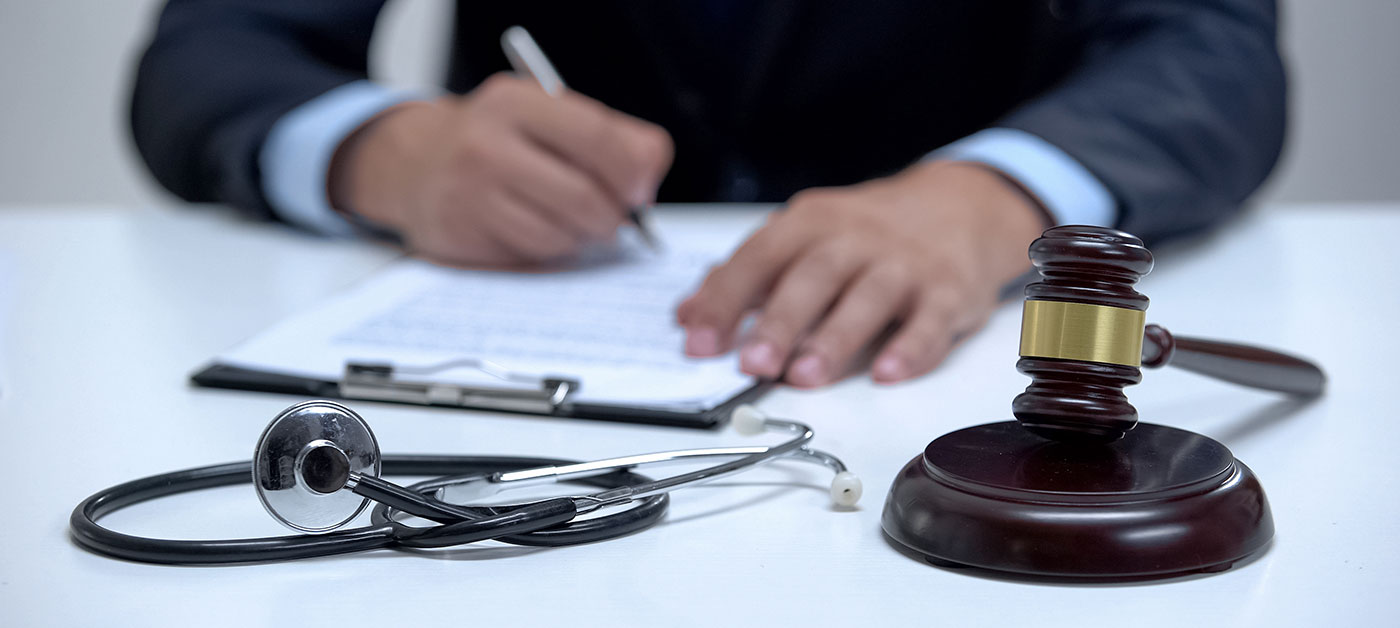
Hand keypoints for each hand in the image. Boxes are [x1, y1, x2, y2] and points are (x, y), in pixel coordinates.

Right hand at [329, 74, 673, 266]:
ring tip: (570, 220)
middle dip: (613, 216)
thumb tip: (648, 180)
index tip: (642, 190)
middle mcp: (488, 143)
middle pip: (585, 196)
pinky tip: (537, 231)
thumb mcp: (546, 116)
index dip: (632, 172)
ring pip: (561, 235)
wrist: (415, 164)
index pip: (598, 137)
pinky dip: (550, 251)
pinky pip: (533, 257)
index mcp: (518, 102)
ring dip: (581, 237)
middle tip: (613, 217)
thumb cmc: (497, 141)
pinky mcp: (463, 236)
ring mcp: (471, 193)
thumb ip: (609, 137)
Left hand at [676, 161, 1049, 386]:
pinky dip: (911, 348)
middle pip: (813, 277)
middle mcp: (856, 238)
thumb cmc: (865, 233)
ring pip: (868, 298)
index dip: (725, 300)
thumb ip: (746, 277)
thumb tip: (687, 316)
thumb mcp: (803, 238)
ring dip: (834, 339)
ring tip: (804, 377)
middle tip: (752, 365)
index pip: (759, 257)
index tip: (698, 343)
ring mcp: (904, 263)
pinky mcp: (948, 291)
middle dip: (779, 322)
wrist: (957, 207)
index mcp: (810, 223)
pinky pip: (930, 320)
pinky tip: (887, 373)